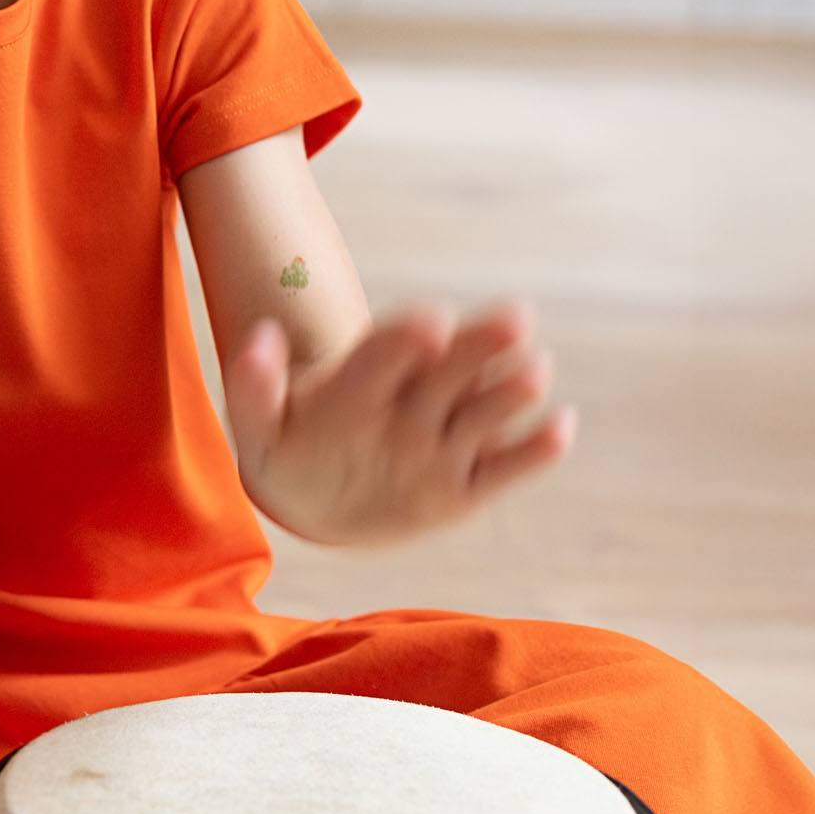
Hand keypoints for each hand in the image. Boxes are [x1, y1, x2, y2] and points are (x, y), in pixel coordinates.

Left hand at [225, 300, 574, 545]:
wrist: (313, 496)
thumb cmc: (286, 450)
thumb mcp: (258, 426)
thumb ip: (254, 386)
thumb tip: (258, 336)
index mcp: (361, 380)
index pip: (385, 352)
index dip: (404, 340)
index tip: (429, 321)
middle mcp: (412, 401)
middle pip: (450, 367)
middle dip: (481, 344)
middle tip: (516, 317)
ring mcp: (442, 441)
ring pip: (482, 412)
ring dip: (510, 392)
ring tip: (536, 371)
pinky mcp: (466, 485)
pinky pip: (503, 469)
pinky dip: (534, 452)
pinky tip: (560, 427)